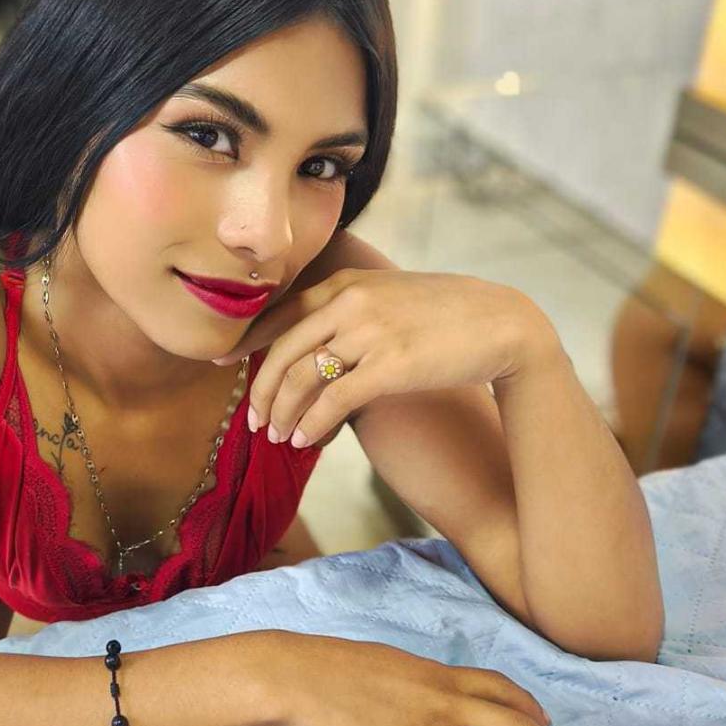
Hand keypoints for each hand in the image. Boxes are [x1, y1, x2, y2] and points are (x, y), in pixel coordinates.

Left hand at [212, 268, 552, 448]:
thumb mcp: (393, 296)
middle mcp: (351, 303)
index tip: (222, 362)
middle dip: (261, 390)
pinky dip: (311, 424)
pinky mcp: (390, 366)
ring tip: (276, 436)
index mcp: (348, 284)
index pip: (281, 314)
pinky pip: (333, 400)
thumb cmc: (450, 315)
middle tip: (253, 420)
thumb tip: (321, 340)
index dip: (247, 342)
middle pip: (283, 351)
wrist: (503, 324)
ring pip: (302, 378)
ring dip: (282, 412)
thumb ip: (354, 308)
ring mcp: (370, 333)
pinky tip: (303, 441)